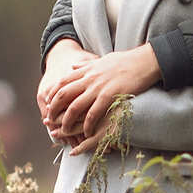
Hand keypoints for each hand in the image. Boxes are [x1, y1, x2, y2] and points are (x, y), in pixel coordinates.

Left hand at [42, 44, 160, 150]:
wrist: (143, 61)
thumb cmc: (125, 61)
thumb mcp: (101, 60)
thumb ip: (85, 65)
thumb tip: (72, 66)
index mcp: (87, 70)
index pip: (62, 82)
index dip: (53, 93)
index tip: (48, 103)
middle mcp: (89, 78)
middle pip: (64, 94)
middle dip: (54, 108)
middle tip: (50, 120)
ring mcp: (99, 88)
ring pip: (75, 107)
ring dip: (67, 121)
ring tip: (65, 131)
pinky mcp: (110, 97)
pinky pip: (93, 114)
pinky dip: (88, 125)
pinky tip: (87, 132)